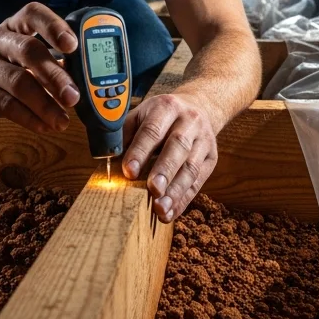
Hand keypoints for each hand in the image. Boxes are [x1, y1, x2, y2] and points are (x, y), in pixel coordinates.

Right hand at [0, 3, 80, 132]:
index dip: (54, 26)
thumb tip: (84, 80)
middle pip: (28, 50)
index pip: (32, 14)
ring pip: (18, 81)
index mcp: (10, 28)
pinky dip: (29, 117)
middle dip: (55, 75)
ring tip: (62, 120)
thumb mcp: (21, 65)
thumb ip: (49, 66)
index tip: (73, 45)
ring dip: (45, 104)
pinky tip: (43, 126)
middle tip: (74, 97)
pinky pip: (5, 104)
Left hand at [120, 93, 218, 222]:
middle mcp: (189, 121)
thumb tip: (107, 161)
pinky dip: (183, 200)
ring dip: (176, 191)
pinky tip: (170, 212)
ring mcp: (204, 140)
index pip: (153, 130)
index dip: (140, 152)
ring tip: (160, 208)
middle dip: (164, 170)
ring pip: (191, 167)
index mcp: (166, 107)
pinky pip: (198, 181)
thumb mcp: (142, 115)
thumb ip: (125, 135)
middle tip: (153, 190)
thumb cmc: (161, 116)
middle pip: (178, 147)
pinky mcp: (211, 158)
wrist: (200, 106)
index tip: (129, 172)